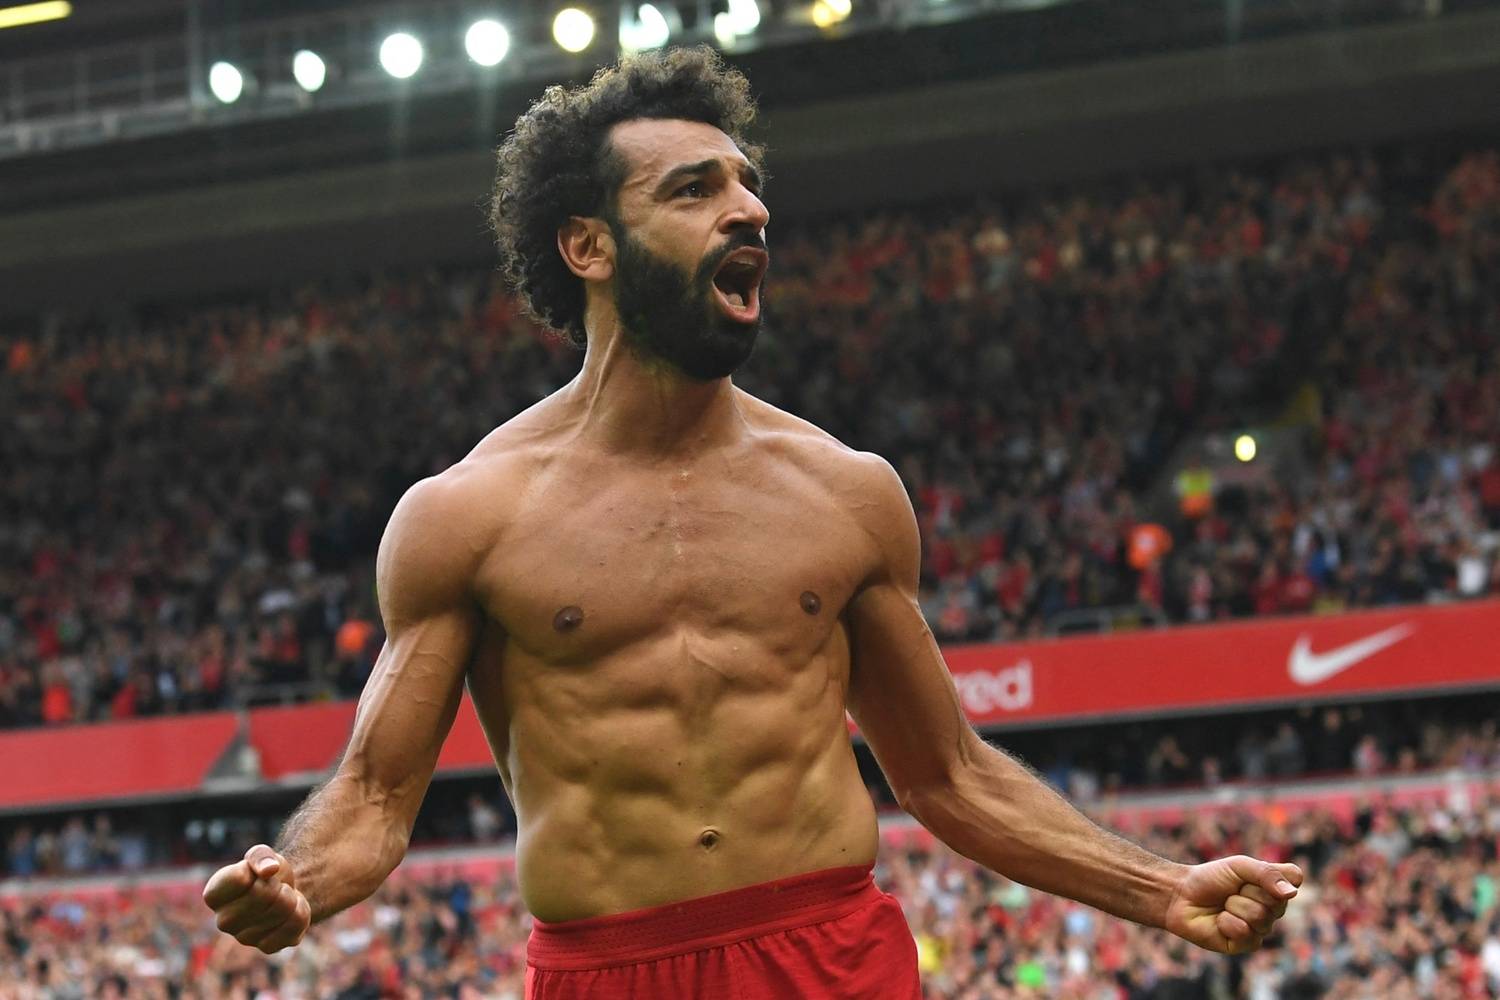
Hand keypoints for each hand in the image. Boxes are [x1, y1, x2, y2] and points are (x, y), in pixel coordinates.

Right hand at [202, 844, 310, 953]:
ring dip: (291, 896)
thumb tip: (269, 870)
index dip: (255, 870)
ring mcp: (245, 938)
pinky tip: (290, 911)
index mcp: (214, 895)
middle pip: (263, 894)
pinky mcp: (268, 947)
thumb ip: (260, 855)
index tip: (256, 874)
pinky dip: (301, 910)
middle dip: (277, 884)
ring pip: (283, 909)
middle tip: (275, 886)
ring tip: (282, 897)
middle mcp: (223, 921)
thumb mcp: (261, 854)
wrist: (282, 892)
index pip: (239, 879)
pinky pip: (296, 923)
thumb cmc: (264, 873)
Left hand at [1163, 855, 1302, 954]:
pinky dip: (1226, 922)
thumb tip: (1292, 892)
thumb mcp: (1239, 866)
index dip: (1271, 874)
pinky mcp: (1246, 944)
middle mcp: (1273, 909)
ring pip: (1260, 917)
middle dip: (1246, 891)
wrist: (1181, 895)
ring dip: (1234, 906)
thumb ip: (1267, 874)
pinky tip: (1219, 920)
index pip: (1294, 878)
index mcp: (1275, 887)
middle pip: (1276, 901)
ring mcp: (1261, 928)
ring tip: (1224, 905)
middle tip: (1231, 890)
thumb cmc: (1211, 878)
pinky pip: (1245, 933)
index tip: (1248, 873)